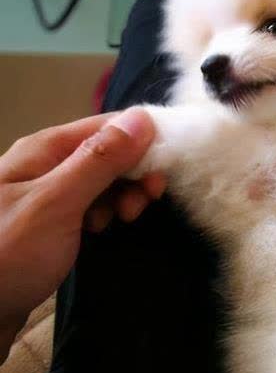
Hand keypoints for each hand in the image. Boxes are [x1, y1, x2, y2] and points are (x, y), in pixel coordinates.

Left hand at [0, 108, 163, 359]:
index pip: (108, 125)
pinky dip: (104, 212)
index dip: (142, 143)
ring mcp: (47, 193)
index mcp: (46, 148)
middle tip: (142, 206)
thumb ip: (100, 160)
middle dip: (133, 174)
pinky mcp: (49, 221)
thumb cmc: (9, 254)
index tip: (162, 176)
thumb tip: (144, 118)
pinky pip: (88, 203)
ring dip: (120, 195)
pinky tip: (101, 230)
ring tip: (122, 221)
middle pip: (107, 151)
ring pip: (101, 179)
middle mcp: (47, 163)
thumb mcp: (57, 202)